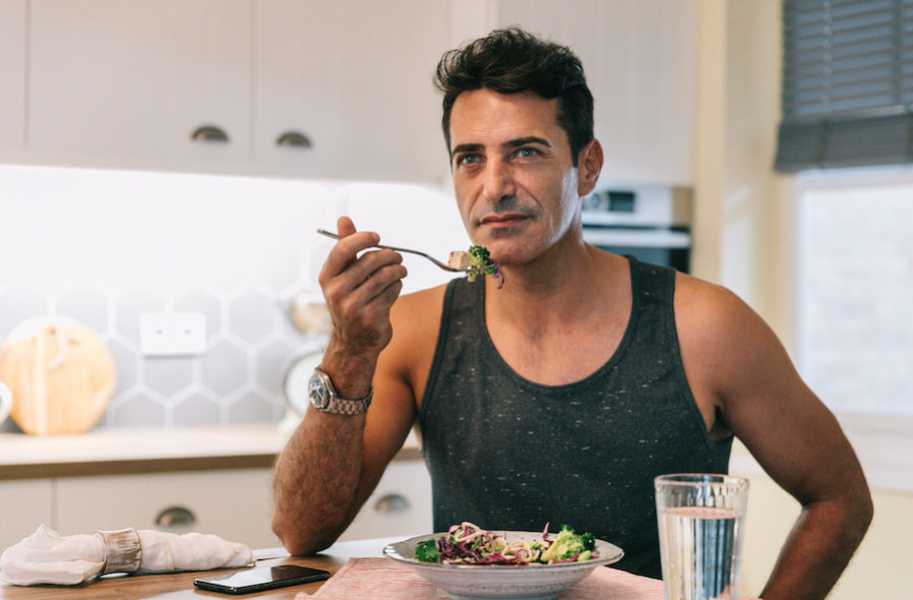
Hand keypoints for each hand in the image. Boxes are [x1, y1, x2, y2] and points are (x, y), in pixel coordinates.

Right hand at [319, 216, 406, 360]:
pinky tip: (394, 289)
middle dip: (389, 256)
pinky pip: (392, 292)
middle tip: (397, 257)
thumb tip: (343, 218)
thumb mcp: (343, 276)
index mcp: (327, 277)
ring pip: (385, 276)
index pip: (343, 249)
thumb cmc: (350, 302)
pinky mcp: (370, 316)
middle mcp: (336, 291)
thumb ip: (346, 248)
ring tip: (400, 271)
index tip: (377, 237)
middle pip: (370, 261)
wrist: (353, 343)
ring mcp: (352, 306)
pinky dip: (397, 287)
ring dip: (398, 271)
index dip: (362, 238)